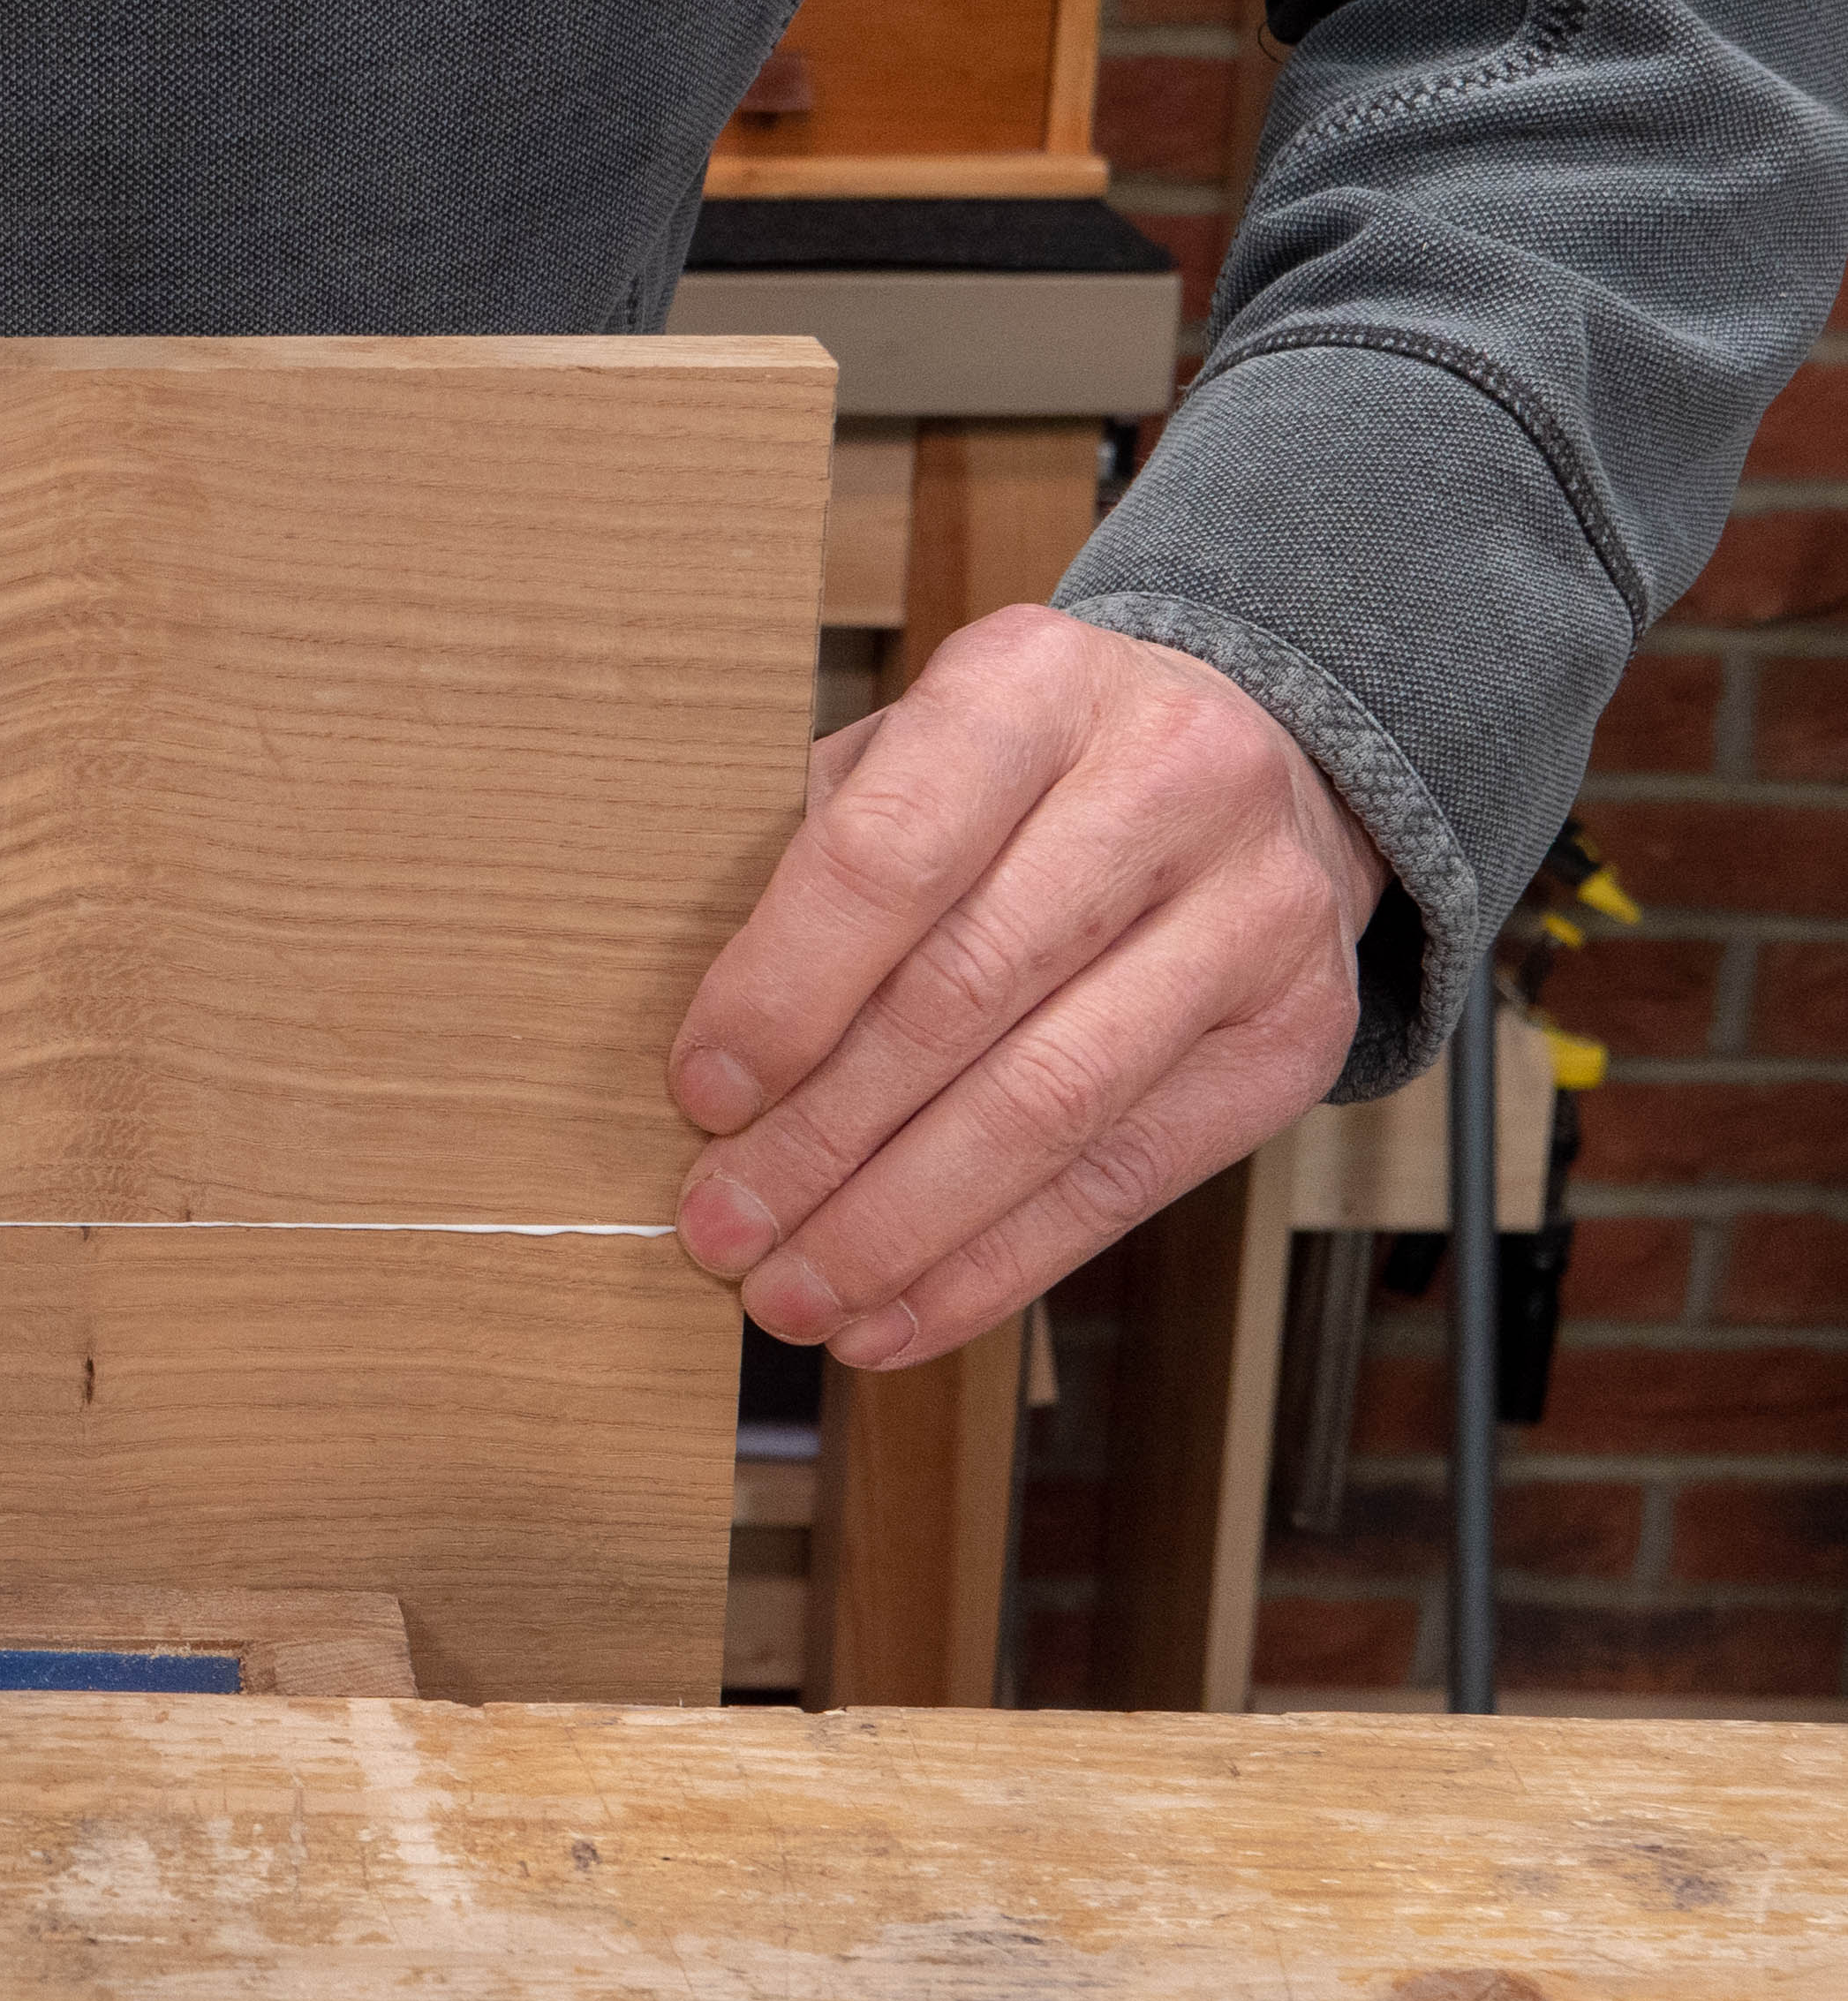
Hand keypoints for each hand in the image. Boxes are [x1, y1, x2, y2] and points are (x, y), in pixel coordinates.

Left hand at [669, 606, 1382, 1369]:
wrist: (1258, 762)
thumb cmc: (1023, 775)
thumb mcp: (909, 758)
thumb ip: (817, 874)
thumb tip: (716, 1074)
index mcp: (1033, 685)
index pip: (890, 853)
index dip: (784, 993)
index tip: (700, 1094)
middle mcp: (1169, 780)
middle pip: (964, 996)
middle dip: (821, 1140)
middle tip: (720, 1228)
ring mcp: (1255, 911)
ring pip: (1050, 1106)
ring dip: (898, 1228)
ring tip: (795, 1295)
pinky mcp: (1299, 1034)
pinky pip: (1125, 1178)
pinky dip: (994, 1267)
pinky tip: (896, 1316)